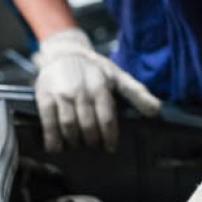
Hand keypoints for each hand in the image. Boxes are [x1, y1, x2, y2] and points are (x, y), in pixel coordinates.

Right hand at [34, 28, 160, 151]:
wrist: (64, 53)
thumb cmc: (95, 69)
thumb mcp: (118, 77)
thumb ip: (137, 94)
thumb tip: (156, 110)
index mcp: (100, 87)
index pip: (107, 118)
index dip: (109, 137)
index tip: (110, 148)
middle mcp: (80, 91)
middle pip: (88, 125)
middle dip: (93, 140)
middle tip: (95, 146)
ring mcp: (61, 94)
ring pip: (69, 126)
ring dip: (75, 141)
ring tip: (79, 145)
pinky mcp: (45, 97)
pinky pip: (49, 122)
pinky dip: (52, 138)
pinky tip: (56, 148)